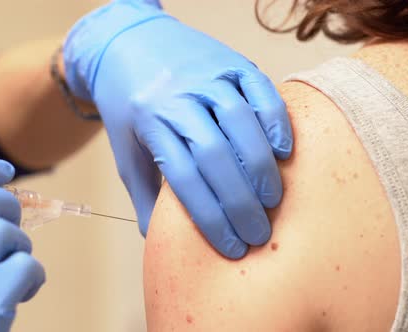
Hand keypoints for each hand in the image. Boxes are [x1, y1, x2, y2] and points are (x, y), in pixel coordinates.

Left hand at [64, 1, 291, 257]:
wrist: (130, 42)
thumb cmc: (129, 104)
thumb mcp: (125, 148)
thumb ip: (142, 193)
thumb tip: (156, 240)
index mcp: (149, 122)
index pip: (184, 178)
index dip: (210, 217)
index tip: (231, 246)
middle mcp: (178, 97)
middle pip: (214, 154)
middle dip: (240, 201)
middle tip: (259, 233)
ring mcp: (206, 76)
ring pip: (240, 121)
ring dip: (260, 164)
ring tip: (272, 199)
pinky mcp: (230, 61)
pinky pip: (259, 89)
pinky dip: (275, 119)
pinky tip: (282, 151)